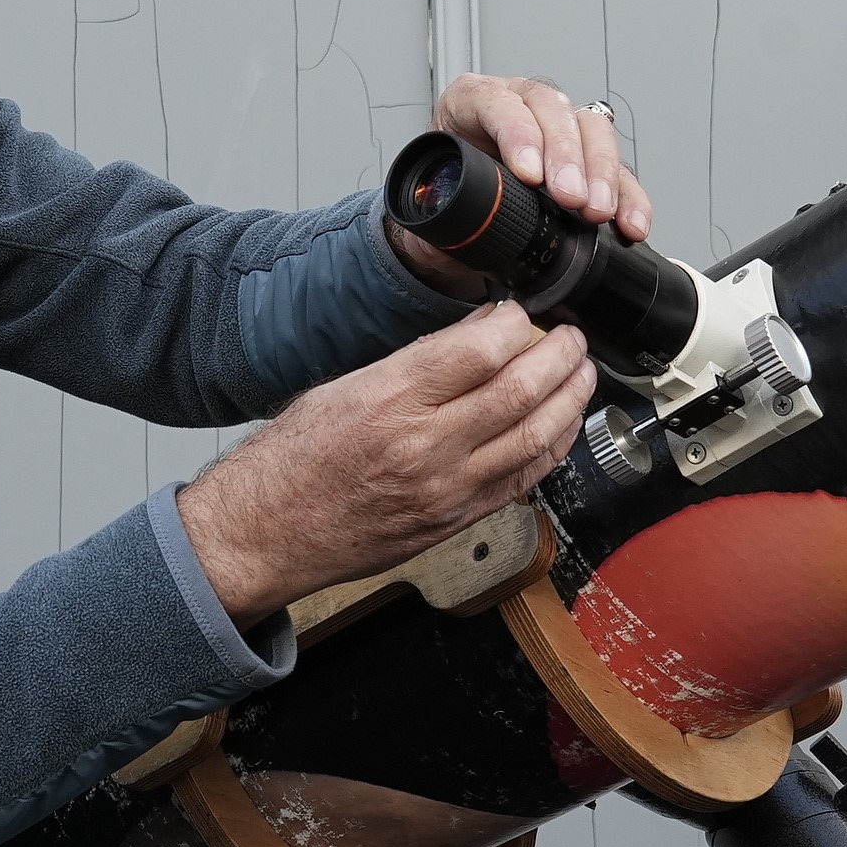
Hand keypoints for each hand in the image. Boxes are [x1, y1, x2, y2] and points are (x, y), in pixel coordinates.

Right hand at [178, 304, 597, 623]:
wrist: (265, 533)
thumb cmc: (292, 461)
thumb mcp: (344, 388)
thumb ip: (416, 364)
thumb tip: (477, 335)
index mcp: (389, 401)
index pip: (478, 350)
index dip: (516, 324)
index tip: (523, 313)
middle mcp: (422, 447)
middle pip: (519, 391)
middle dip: (559, 356)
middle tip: (571, 337)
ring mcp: (445, 491)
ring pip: (534, 438)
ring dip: (570, 401)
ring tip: (581, 375)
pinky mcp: (454, 522)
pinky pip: (523, 482)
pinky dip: (552, 448)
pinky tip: (562, 427)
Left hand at [388, 75, 653, 288]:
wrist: (452, 222)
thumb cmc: (440, 198)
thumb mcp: (424, 199)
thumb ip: (429, 205)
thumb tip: (441, 212)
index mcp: (471, 102)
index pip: (496, 102)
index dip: (517, 133)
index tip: (529, 174)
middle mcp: (519, 107)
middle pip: (553, 111)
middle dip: (568, 156)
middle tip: (572, 198)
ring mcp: (557, 131)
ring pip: (592, 132)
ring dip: (602, 173)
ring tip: (600, 212)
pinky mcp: (586, 162)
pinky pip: (616, 170)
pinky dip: (628, 197)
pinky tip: (631, 222)